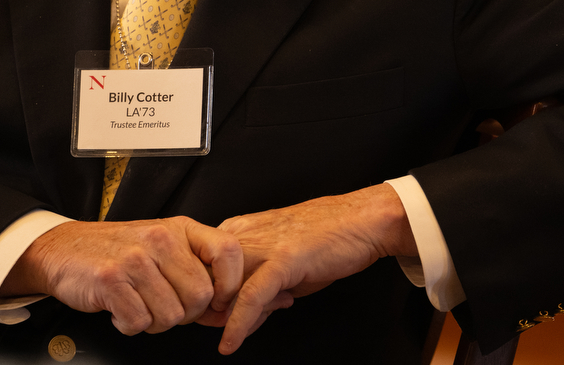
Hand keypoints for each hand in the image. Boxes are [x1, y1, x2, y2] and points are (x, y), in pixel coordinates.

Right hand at [1, 217, 241, 334]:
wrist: (63, 249)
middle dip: (186, 314)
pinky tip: (122, 309)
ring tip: (140, 305)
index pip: (228, 252)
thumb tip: (224, 305)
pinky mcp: (111, 280)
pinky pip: (139, 322)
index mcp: (180, 229)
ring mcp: (135, 259)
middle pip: (201, 295)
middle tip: (165, 307)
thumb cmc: (118, 250)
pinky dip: (130, 325)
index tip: (217, 301)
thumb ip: (194, 267)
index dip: (230, 284)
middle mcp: (161, 240)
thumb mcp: (163, 245)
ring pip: (171, 315)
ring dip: (156, 322)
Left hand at [213, 183, 415, 353]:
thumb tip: (243, 319)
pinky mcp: (282, 260)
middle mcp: (246, 234)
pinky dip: (238, 324)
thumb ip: (259, 287)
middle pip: (207, 279)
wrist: (362, 220)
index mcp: (241, 230)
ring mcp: (263, 246)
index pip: (202, 267)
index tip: (208, 319)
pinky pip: (251, 297)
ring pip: (224, 290)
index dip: (203, 298)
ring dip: (223, 320)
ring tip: (232, 336)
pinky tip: (232, 342)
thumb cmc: (327, 237)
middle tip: (220, 328)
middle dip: (209, 312)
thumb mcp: (282, 263)